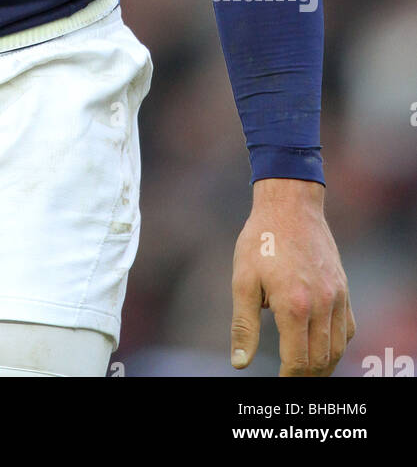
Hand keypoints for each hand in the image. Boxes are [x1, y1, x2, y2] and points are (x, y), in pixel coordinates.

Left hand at [230, 178, 354, 375]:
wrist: (290, 204)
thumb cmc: (261, 240)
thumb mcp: (243, 280)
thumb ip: (243, 325)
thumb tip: (240, 363)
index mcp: (293, 305)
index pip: (298, 361)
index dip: (288, 378)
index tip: (278, 383)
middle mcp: (321, 304)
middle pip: (321, 360)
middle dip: (306, 377)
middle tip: (290, 381)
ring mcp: (336, 296)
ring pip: (337, 347)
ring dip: (323, 365)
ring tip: (305, 371)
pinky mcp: (343, 288)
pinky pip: (347, 328)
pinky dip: (336, 344)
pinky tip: (321, 345)